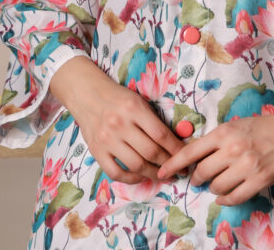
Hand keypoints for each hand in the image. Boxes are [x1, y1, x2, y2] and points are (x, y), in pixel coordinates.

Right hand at [49, 56, 184, 184]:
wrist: (87, 95)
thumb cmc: (118, 98)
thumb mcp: (139, 101)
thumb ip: (154, 120)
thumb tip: (175, 141)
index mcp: (134, 109)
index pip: (161, 134)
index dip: (176, 148)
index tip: (185, 156)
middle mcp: (120, 125)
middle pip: (150, 152)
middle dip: (168, 164)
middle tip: (178, 170)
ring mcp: (107, 140)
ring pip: (136, 165)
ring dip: (154, 174)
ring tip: (163, 176)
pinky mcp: (96, 152)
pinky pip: (116, 173)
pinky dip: (132, 179)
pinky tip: (141, 176)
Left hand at [156, 109, 273, 205]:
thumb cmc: (264, 127)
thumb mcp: (236, 126)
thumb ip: (217, 140)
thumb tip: (195, 157)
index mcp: (225, 132)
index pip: (191, 151)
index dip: (173, 164)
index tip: (162, 173)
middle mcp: (233, 149)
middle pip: (202, 172)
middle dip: (196, 178)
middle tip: (198, 179)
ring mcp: (247, 166)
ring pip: (216, 187)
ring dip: (213, 188)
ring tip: (218, 182)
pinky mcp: (259, 181)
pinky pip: (233, 197)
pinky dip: (225, 199)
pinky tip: (225, 195)